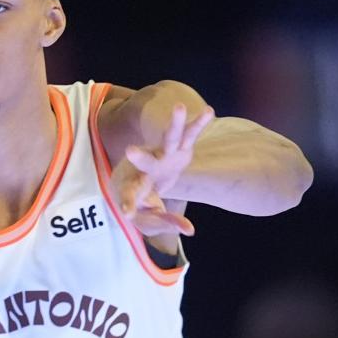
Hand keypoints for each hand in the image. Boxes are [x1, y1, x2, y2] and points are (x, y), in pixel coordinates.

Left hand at [111, 103, 213, 238]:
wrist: (139, 177)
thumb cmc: (143, 200)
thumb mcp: (149, 218)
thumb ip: (166, 223)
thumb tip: (190, 230)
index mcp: (135, 185)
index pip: (130, 195)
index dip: (130, 203)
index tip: (127, 213)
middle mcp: (148, 166)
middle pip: (144, 162)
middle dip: (139, 158)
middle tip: (130, 151)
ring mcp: (164, 155)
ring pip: (169, 138)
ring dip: (175, 124)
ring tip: (180, 107)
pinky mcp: (179, 149)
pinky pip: (190, 135)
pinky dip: (198, 124)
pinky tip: (209, 111)